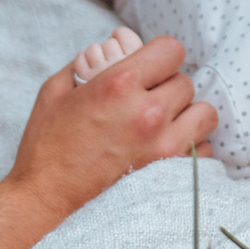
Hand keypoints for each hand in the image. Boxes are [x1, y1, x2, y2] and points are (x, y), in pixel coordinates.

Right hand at [5, 34, 216, 213]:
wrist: (45, 201)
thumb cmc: (47, 146)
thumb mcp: (56, 90)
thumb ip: (86, 62)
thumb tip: (110, 48)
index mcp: (120, 83)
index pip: (172, 50)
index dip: (161, 55)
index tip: (150, 67)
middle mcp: (148, 112)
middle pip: (185, 82)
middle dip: (167, 86)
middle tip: (146, 100)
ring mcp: (162, 145)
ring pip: (203, 113)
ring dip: (186, 114)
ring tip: (164, 123)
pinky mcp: (169, 174)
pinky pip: (204, 149)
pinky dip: (191, 146)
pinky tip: (166, 148)